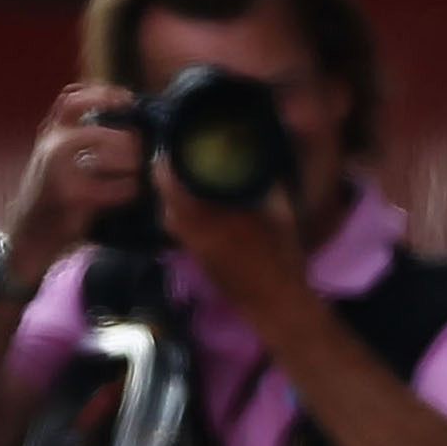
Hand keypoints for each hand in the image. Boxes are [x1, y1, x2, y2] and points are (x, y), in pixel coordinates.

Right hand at [6, 83, 145, 286]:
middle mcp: (52, 147)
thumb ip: (81, 138)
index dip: (103, 94)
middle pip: (103, 131)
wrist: (29, 235)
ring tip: (137, 175)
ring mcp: (60, 171)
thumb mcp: (58, 158)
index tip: (129, 100)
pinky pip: (117, 187)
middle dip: (130, 142)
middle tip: (142, 154)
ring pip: (111, 156)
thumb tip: (128, 121)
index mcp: (51, 134)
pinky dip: (129, 190)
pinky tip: (130, 194)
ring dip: (132, 166)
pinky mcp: (74, 196)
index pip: (72, 99)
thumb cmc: (52, 196)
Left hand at [153, 167, 308, 325]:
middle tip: (175, 157)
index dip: (166, 160)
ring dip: (170, 194)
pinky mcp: (193, 256)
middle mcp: (192, 229)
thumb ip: (267, 182)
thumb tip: (260, 156)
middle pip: (164, 195)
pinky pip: (176, 227)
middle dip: (166, 174)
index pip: (171, 181)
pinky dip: (179, 211)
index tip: (172, 145)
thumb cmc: (281, 255)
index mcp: (211, 214)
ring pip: (167, 212)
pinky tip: (193, 204)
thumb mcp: (281, 211)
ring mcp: (189, 245)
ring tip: (182, 177)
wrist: (274, 300)